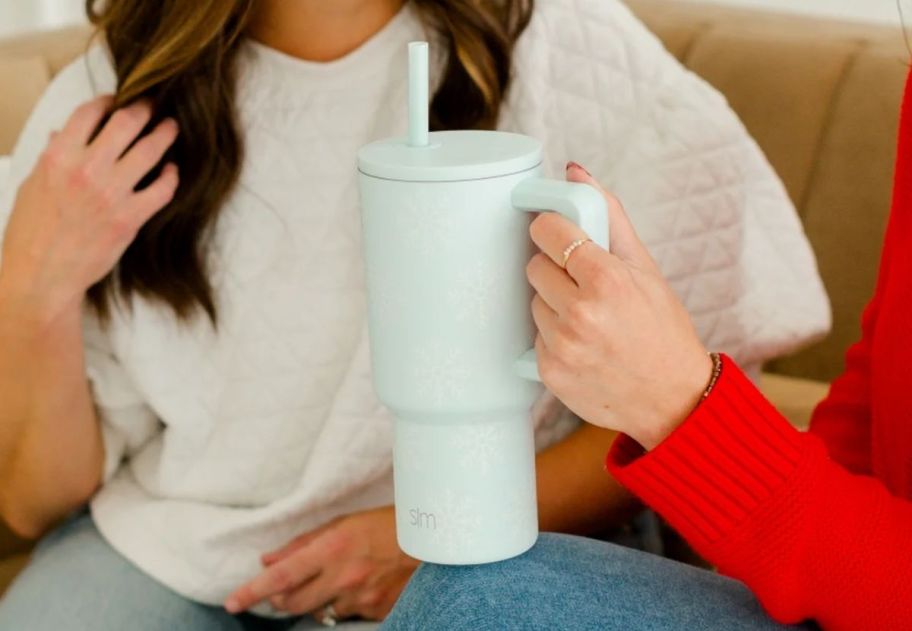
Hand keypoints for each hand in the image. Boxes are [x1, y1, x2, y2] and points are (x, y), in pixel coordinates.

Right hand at [0, 95, 178, 320]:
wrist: (42, 276)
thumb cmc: (32, 234)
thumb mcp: (32, 186)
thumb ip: (53, 157)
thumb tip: (63, 133)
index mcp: (58, 157)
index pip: (89, 113)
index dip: (109, 101)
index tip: (119, 99)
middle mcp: (86, 170)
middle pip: (127, 123)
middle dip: (144, 109)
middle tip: (154, 106)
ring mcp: (111, 194)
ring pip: (150, 151)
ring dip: (165, 135)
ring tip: (172, 128)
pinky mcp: (130, 218)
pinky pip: (162, 190)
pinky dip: (171, 177)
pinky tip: (172, 171)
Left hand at [225, 507, 418, 622]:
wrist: (433, 541)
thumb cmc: (387, 524)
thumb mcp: (344, 523)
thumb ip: (303, 543)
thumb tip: (268, 560)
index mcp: (333, 549)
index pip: (282, 576)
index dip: (254, 590)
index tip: (233, 601)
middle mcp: (344, 577)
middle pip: (293, 603)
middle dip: (281, 600)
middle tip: (285, 588)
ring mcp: (361, 599)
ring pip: (319, 611)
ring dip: (317, 599)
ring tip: (336, 577)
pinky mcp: (376, 612)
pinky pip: (346, 614)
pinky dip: (343, 603)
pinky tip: (359, 584)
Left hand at [526, 163, 713, 449]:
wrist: (673, 399)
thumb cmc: (663, 330)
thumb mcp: (646, 268)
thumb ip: (609, 216)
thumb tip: (575, 172)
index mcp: (607, 279)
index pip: (547, 231)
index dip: (550, 230)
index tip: (557, 234)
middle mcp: (581, 313)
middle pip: (534, 267)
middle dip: (555, 270)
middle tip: (582, 284)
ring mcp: (562, 346)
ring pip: (532, 303)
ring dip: (553, 305)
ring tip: (588, 320)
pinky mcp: (549, 372)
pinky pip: (534, 338)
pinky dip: (552, 338)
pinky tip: (582, 345)